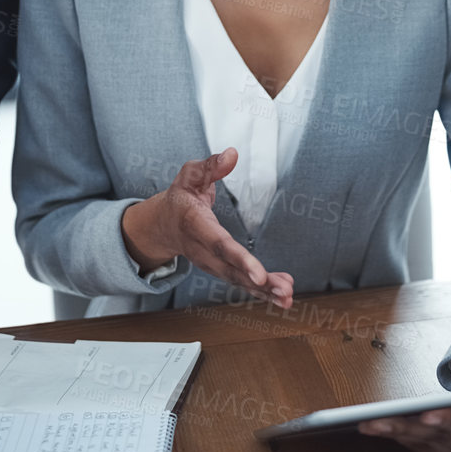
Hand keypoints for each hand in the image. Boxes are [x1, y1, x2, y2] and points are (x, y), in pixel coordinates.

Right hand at [119, 149, 294, 308]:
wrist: (163, 225)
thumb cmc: (181, 197)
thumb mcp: (190, 175)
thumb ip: (210, 166)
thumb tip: (232, 153)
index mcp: (195, 225)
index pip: (219, 244)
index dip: (240, 259)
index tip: (259, 274)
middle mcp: (203, 250)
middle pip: (232, 270)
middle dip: (258, 283)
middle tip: (284, 292)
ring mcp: (211, 264)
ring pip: (238, 281)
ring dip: (265, 292)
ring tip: (288, 298)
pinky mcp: (220, 270)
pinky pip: (241, 283)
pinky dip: (262, 291)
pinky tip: (283, 296)